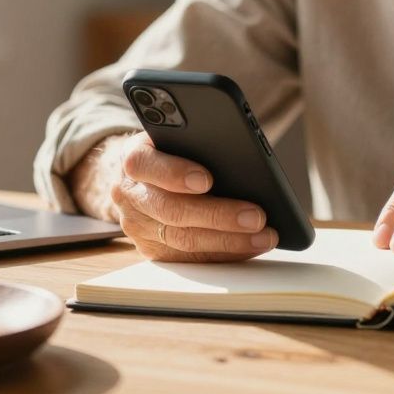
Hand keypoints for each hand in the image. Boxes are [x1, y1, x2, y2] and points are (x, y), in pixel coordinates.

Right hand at [109, 133, 277, 261]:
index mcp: (133, 157)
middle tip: (256, 217)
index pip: (145, 164)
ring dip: (229, 240)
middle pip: (171, 210)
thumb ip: (197, 142)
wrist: (143, 174)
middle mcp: (129, 194)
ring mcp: (137, 226)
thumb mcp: (177, 136)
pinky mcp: (151, 249)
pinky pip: (189, 257)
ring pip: (182, 239)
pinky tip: (251, 245)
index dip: (175, 173)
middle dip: (218, 215)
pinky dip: (224, 253)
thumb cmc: (172, 150)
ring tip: (264, 235)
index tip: (207, 180)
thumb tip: (243, 160)